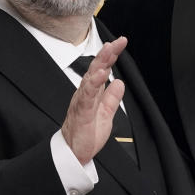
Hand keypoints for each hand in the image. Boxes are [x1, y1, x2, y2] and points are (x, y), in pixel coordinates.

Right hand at [61, 36, 127, 164]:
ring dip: (100, 64)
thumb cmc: (86, 134)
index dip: (111, 56)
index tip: (120, 42)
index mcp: (92, 93)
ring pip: (90, 78)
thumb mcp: (106, 114)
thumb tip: (119, 82)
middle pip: (95, 69)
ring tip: (109, 51)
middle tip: (117, 41)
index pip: (102, 70)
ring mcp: (82, 101)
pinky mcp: (81, 112)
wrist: (74, 153)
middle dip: (106, 54)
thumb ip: (111, 98)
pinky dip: (94, 83)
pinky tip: (101, 74)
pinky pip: (87, 95)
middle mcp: (85, 94)